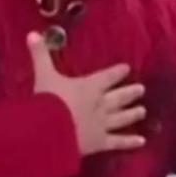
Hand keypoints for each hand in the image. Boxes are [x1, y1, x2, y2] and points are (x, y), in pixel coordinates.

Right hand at [27, 31, 146, 155]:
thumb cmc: (49, 100)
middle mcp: (100, 104)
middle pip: (118, 97)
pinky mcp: (100, 142)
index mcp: (89, 86)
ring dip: (132, 114)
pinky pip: (118, 142)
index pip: (107, 77)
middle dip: (130, 93)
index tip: (126, 68)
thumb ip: (40, 55)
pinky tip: (141, 141)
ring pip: (121, 118)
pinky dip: (129, 142)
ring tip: (143, 111)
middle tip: (141, 89)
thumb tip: (32, 33)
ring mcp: (102, 124)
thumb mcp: (44, 75)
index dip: (117, 72)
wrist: (51, 130)